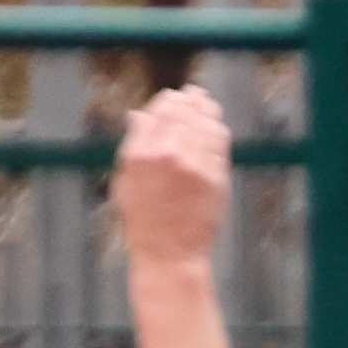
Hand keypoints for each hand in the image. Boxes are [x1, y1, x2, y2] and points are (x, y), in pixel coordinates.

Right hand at [110, 85, 231, 269]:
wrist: (169, 253)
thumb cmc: (144, 219)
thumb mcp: (126, 179)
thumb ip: (135, 143)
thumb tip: (138, 114)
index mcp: (141, 154)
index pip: (161, 111)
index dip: (171, 100)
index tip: (177, 97)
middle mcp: (168, 156)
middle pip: (186, 113)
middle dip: (192, 101)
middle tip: (198, 94)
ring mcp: (194, 167)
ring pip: (207, 125)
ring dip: (209, 112)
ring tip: (209, 106)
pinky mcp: (215, 179)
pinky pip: (220, 145)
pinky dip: (219, 133)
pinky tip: (217, 128)